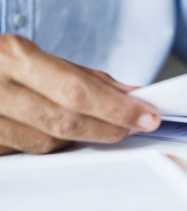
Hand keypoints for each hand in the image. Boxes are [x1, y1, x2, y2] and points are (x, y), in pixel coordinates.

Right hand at [0, 34, 160, 154]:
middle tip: (138, 126)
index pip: (77, 91)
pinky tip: (62, 135)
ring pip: (46, 143)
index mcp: (11, 56)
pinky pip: (26, 153)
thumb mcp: (35, 57)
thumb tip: (132, 94)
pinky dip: (51, 146)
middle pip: (65, 122)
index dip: (117, 108)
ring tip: (101, 127)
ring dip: (81, 139)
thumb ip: (84, 77)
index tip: (148, 115)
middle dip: (109, 127)